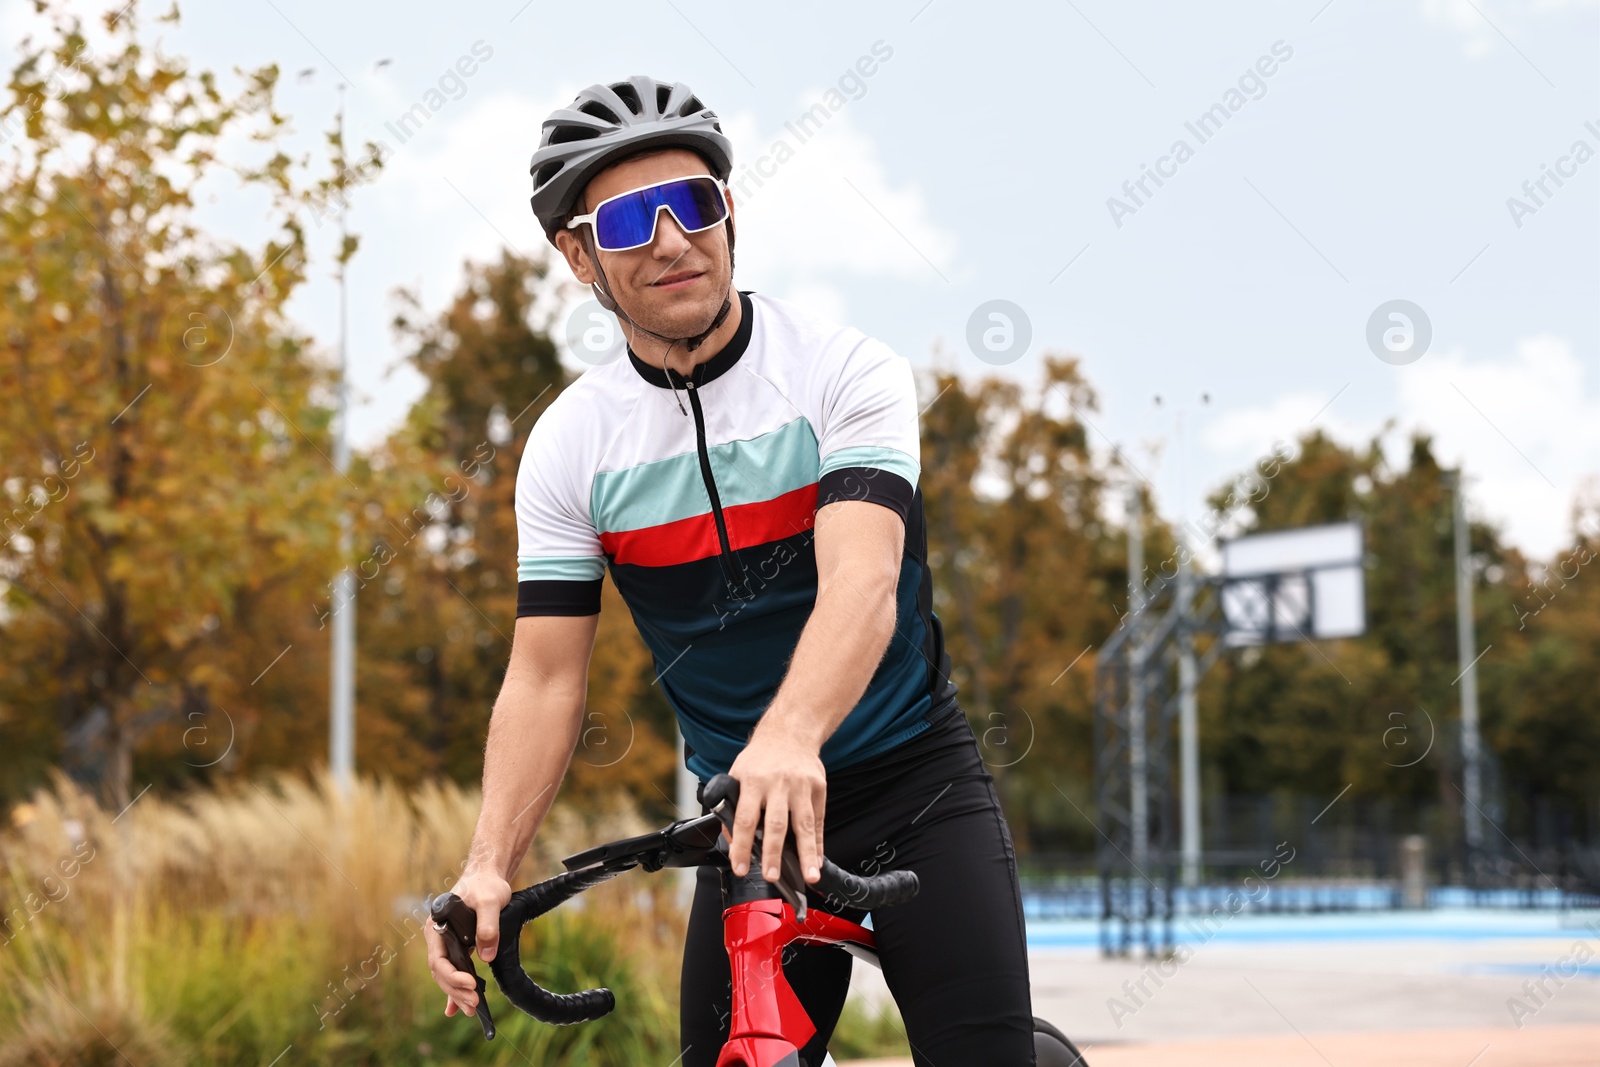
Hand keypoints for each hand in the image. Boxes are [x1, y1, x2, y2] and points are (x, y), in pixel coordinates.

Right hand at [423, 867, 510, 1016]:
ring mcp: (445, 943)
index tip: (470, 984)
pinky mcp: (457, 947)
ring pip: (446, 975)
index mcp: (437, 926)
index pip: (438, 959)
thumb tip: (486, 956)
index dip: (452, 975)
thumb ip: (488, 926)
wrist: (487, 876)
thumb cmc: (486, 885)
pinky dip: (454, 990)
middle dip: (456, 990)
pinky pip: (453, 972)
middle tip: (475, 1003)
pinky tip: (455, 1009)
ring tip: (471, 1010)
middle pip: (441, 972)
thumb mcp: (490, 902)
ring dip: (457, 993)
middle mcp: (437, 937)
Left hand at [724, 728, 826, 886]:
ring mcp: (801, 785)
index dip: (741, 845)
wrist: (790, 732)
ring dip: (807, 854)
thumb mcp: (737, 775)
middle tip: (772, 876)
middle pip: (776, 823)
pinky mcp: (818, 787)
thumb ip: (733, 807)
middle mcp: (777, 783)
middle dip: (773, 853)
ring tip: (809, 877)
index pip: (745, 819)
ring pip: (803, 824)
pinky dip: (818, 843)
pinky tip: (817, 861)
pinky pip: (818, 820)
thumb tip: (733, 842)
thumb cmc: (760, 759)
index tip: (740, 867)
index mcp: (752, 781)